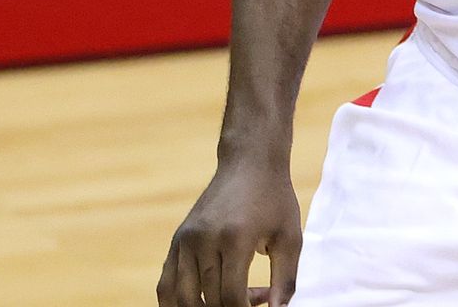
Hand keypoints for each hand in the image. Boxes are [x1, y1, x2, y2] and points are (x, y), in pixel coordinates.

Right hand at [158, 161, 302, 306]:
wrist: (249, 164)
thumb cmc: (275, 201)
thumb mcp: (290, 237)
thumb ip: (286, 279)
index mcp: (234, 238)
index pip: (231, 296)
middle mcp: (203, 240)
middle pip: (208, 299)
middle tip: (257, 298)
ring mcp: (185, 240)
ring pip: (182, 298)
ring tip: (233, 301)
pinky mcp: (177, 240)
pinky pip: (166, 285)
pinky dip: (178, 303)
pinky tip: (202, 304)